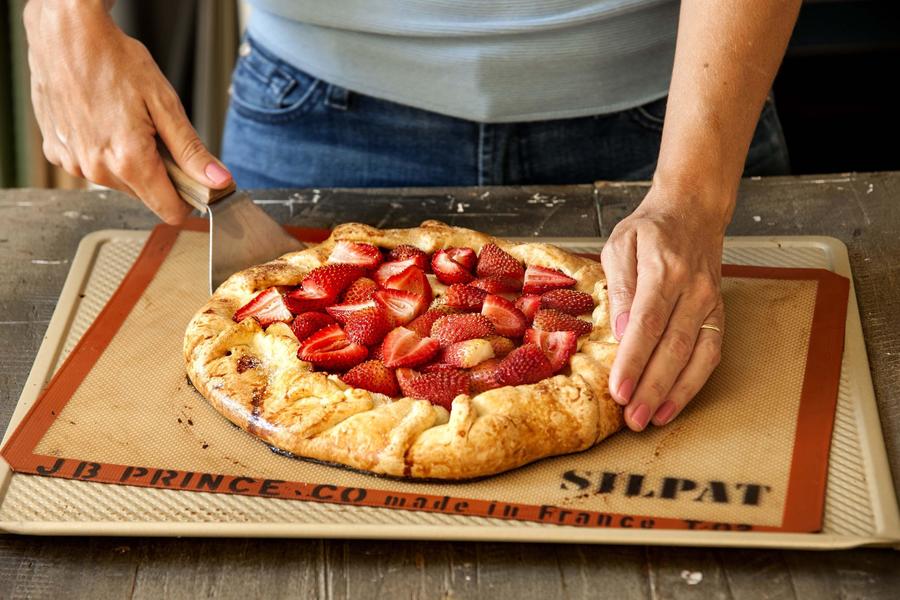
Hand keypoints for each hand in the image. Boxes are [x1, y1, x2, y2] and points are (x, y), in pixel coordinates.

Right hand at [24, 0, 231, 223]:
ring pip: (119, 181)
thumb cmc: (115, 61)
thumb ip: (192, 151)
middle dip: (159, 173)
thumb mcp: (165, 105)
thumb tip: (219, 182)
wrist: (66, 34)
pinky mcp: (57, 152)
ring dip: (129, 161)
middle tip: (155, 134)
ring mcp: (73, 163)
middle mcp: (97, 169)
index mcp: (129, 160)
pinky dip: (102, 151)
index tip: (193, 180)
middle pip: (145, 194)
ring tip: (125, 122)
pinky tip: (101, 122)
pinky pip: (91, 166)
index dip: (187, 199)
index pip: (170, 211)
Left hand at [600, 186, 725, 430]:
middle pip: (673, 346)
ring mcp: (710, 304)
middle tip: (631, 418)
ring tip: (650, 419)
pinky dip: (693, 383)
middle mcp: (693, 290)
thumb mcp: (620, 245)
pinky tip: (673, 404)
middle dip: (652, 387)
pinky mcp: (717, 314)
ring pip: (696, 356)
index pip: (648, 323)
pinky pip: (710, 354)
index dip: (634, 360)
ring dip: (673, 393)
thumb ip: (620, 287)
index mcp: (665, 269)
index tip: (619, 389)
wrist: (693, 211)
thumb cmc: (650, 229)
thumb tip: (619, 332)